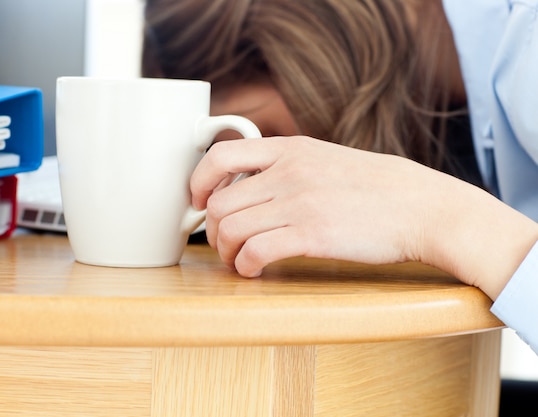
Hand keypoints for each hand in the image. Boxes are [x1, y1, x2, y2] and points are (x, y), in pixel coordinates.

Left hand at [191, 136, 429, 274]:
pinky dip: (245, 266)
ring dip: (225, 252)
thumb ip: (287, 165)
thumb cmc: (377, 188)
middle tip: (223, 244)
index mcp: (290, 148)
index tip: (198, 202)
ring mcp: (299, 202)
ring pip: (229, 229)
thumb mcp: (327, 158)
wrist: (422, 207)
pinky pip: (255, 252)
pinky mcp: (312, 235)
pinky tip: (254, 270)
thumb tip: (249, 184)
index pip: (220, 154)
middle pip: (218, 202)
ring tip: (238, 261)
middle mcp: (289, 172)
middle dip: (211, 230)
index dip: (198, 181)